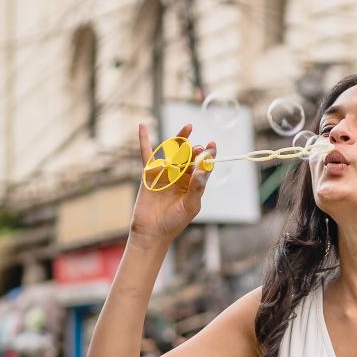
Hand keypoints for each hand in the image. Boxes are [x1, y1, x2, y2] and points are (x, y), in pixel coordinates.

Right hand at [131, 122, 214, 244]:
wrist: (152, 231)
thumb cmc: (174, 222)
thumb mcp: (191, 206)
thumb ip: (197, 187)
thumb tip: (203, 170)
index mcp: (194, 184)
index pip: (203, 166)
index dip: (209, 155)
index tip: (212, 146)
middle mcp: (181, 176)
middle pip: (189, 156)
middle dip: (195, 149)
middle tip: (198, 148)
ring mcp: (165, 172)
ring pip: (173, 151)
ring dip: (180, 139)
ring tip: (188, 128)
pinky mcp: (150, 173)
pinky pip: (147, 154)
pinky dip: (144, 139)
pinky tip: (143, 125)